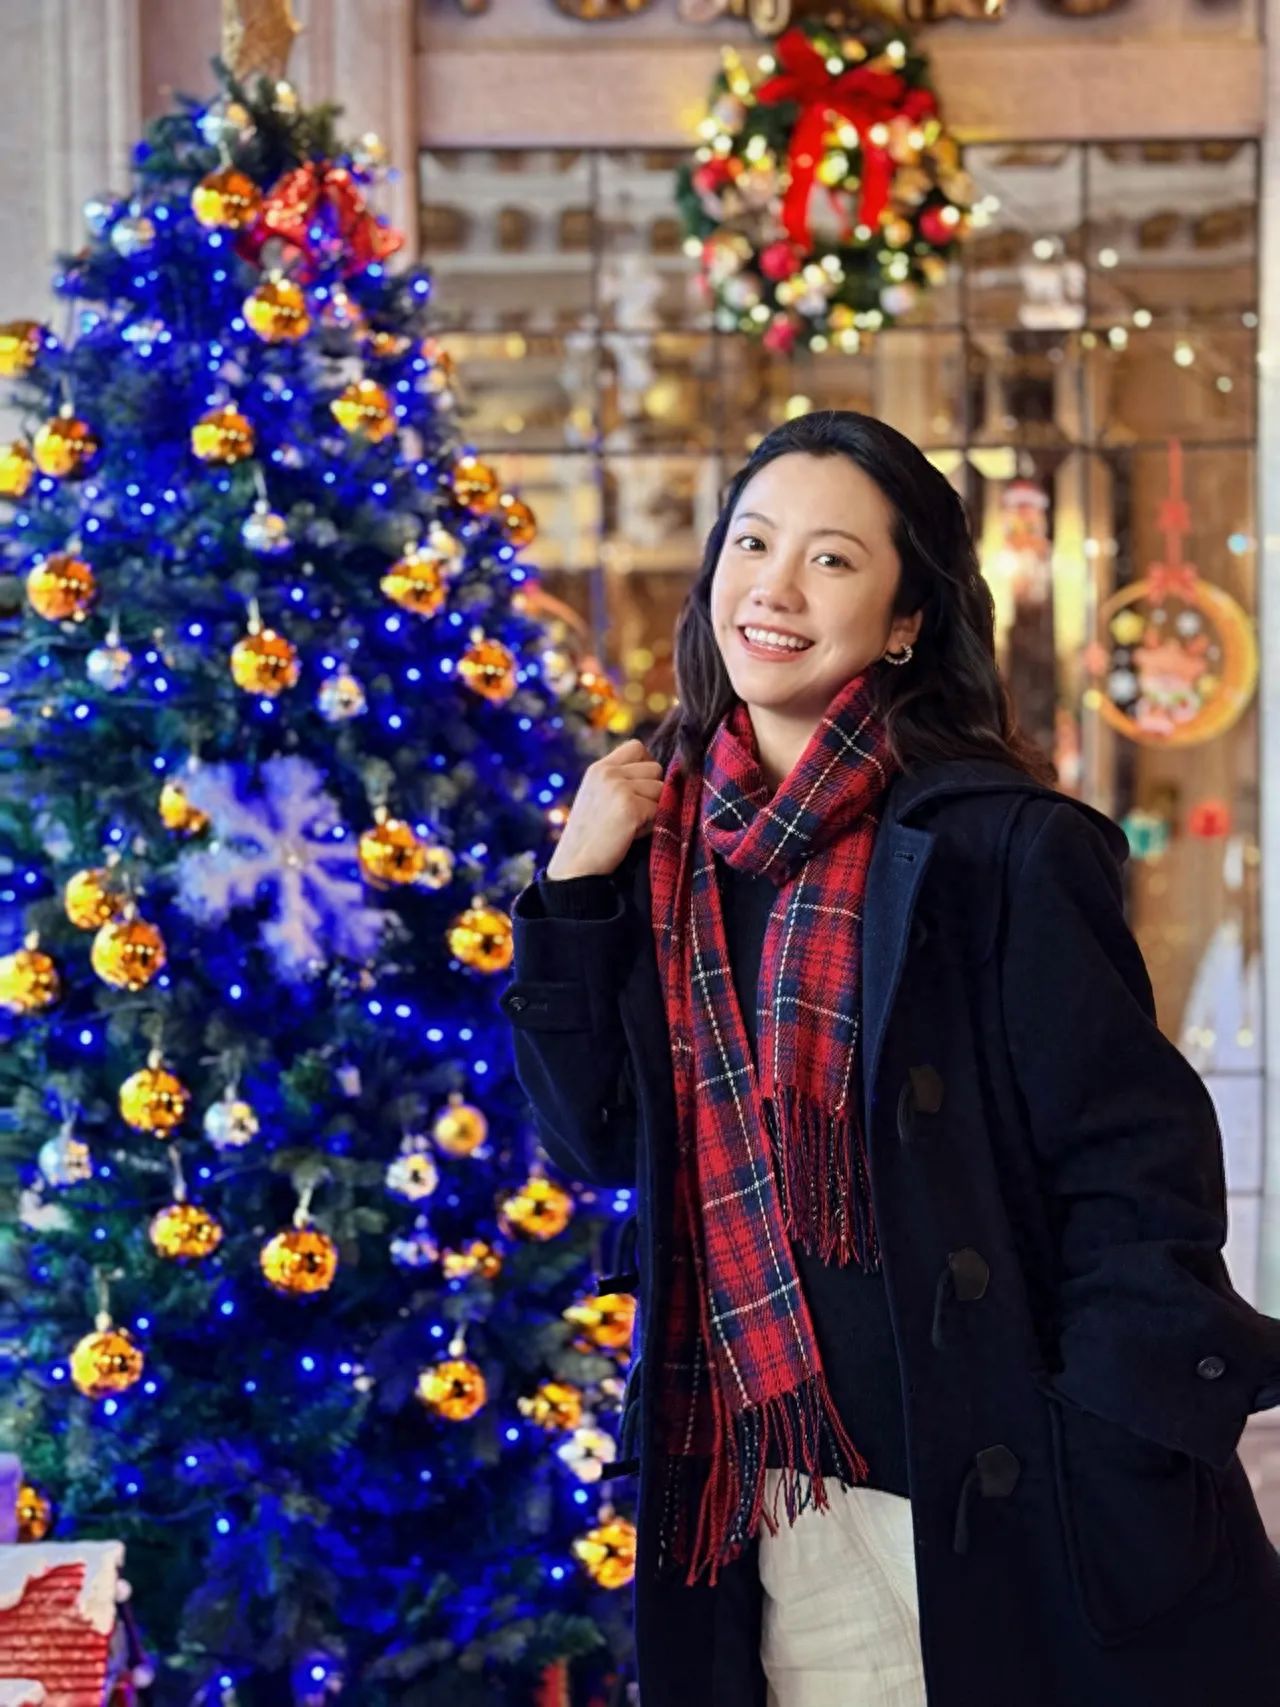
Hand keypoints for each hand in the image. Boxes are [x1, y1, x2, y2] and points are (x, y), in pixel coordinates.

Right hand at [545, 739, 663, 879]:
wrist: (575, 866)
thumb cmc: (590, 837)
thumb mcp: (598, 797)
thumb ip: (620, 780)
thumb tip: (659, 773)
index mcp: (598, 769)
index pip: (636, 747)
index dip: (645, 765)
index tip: (639, 789)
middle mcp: (608, 773)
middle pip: (655, 768)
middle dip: (652, 791)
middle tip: (633, 813)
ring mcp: (619, 788)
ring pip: (661, 788)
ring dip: (654, 808)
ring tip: (631, 825)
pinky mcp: (631, 806)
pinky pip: (660, 809)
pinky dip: (651, 825)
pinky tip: (632, 834)